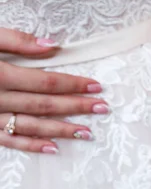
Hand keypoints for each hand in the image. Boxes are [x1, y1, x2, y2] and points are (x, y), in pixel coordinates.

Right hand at [0, 29, 108, 152]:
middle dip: (76, 107)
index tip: (97, 86)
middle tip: (103, 109)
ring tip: (88, 132)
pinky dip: (29, 145)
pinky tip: (52, 149)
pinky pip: (6, 140)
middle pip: (43, 105)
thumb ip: (13, 39)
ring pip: (29, 125)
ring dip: (61, 129)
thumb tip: (53, 46)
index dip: (73, 84)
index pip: (45, 82)